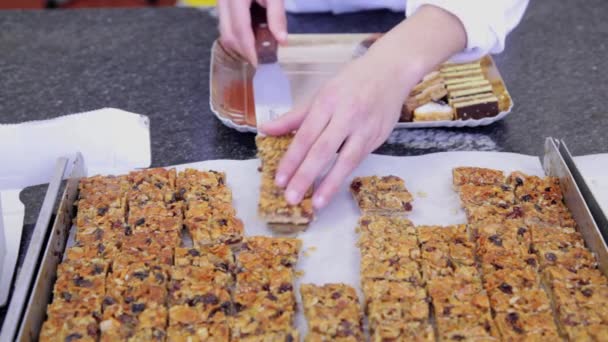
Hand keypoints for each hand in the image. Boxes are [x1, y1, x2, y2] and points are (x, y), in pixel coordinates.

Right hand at [217, 0, 287, 65]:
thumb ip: (277, 16)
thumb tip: (282, 41)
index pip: (240, 29)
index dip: (249, 49)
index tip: (258, 64)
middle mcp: (223, 1)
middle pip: (228, 34)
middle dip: (243, 50)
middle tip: (259, 60)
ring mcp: (220, 3)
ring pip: (224, 31)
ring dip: (239, 44)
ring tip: (256, 50)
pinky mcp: (222, 4)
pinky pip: (225, 25)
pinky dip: (237, 35)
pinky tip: (250, 37)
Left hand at [259, 5, 465, 209]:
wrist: (391, 71)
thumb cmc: (351, 82)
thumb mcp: (321, 93)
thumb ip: (294, 116)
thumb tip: (266, 129)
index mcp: (328, 101)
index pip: (305, 135)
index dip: (292, 159)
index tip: (279, 180)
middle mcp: (347, 115)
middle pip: (323, 150)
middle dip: (306, 175)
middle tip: (291, 198)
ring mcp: (365, 128)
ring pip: (346, 160)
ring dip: (330, 184)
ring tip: (316, 203)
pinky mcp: (379, 137)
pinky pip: (359, 159)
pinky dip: (345, 175)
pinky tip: (333, 189)